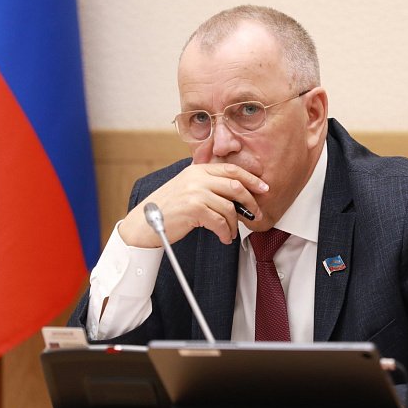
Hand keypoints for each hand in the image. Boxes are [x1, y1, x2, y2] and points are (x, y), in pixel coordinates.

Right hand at [119, 163, 268, 246]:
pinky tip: (223, 237)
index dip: (251, 179)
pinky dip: (225, 233)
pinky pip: (220, 222)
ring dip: (234, 224)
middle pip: (235, 186)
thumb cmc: (167, 209)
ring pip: (229, 207)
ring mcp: (195, 192)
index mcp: (197, 170)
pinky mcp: (194, 209)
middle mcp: (197, 178)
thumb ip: (207, 184)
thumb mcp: (187, 188)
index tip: (263, 188)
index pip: (231, 169)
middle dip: (249, 202)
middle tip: (254, 214)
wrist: (144, 223)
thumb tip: (236, 191)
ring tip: (230, 232)